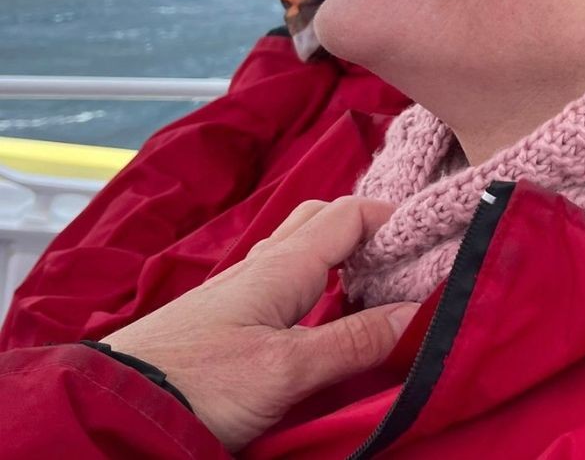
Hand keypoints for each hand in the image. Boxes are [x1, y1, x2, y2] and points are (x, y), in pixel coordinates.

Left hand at [103, 196, 417, 452]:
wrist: (118, 406)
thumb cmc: (198, 382)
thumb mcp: (287, 370)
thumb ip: (353, 342)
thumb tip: (417, 312)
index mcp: (283, 264)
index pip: (349, 214)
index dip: (393, 217)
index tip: (432, 238)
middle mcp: (262, 265)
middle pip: (323, 221)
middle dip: (366, 228)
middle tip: (403, 260)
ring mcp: (241, 289)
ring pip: (301, 250)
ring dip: (341, 256)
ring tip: (373, 289)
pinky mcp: (226, 317)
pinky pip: (282, 281)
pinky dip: (315, 285)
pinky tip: (320, 318)